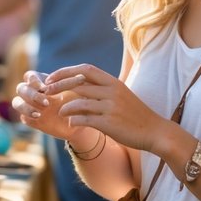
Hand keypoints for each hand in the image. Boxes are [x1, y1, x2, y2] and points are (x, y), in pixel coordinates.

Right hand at [11, 70, 88, 144]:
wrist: (79, 120)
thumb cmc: (78, 99)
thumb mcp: (78, 90)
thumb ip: (76, 84)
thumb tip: (81, 77)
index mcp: (41, 81)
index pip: (30, 76)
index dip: (34, 81)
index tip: (45, 87)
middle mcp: (33, 93)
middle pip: (20, 88)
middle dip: (31, 95)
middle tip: (46, 102)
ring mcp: (30, 107)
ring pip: (17, 103)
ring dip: (26, 107)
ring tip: (39, 114)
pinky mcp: (32, 120)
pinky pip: (23, 118)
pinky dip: (28, 118)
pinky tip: (39, 119)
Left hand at [43, 63, 163, 153]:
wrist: (154, 130)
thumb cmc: (135, 114)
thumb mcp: (120, 95)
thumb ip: (102, 89)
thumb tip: (80, 85)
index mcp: (113, 82)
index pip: (85, 69)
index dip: (66, 71)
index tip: (52, 77)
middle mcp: (111, 91)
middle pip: (78, 83)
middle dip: (59, 86)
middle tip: (47, 91)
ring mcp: (111, 107)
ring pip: (79, 102)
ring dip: (65, 107)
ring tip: (60, 112)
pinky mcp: (110, 123)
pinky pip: (85, 119)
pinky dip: (74, 120)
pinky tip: (70, 123)